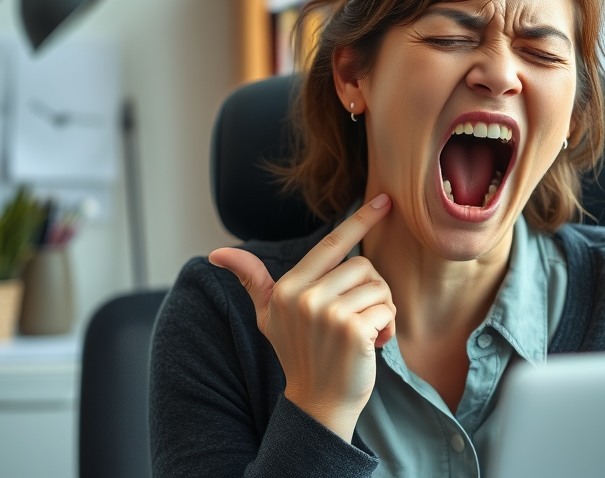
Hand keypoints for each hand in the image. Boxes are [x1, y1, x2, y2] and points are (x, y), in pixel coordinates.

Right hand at [209, 194, 394, 441]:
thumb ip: (252, 280)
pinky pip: (387, 310)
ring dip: (382, 310)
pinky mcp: (352, 330)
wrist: (317, 403)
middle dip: (372, 290)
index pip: (332, 244)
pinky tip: (373, 345)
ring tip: (365, 332)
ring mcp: (328, 313)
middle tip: (360, 318)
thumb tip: (216, 253)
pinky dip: (388, 327)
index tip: (384, 201)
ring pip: (379, 287)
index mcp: (288, 287)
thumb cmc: (297, 354)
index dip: (361, 220)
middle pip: (364, 266)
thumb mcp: (267, 315)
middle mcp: (305, 297)